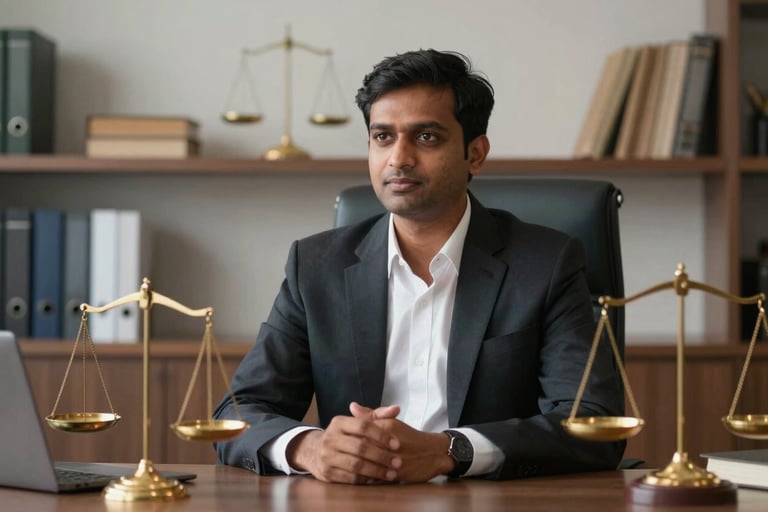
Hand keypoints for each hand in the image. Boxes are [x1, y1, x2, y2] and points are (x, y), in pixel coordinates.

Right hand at [286, 405, 401, 484]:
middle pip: (360, 447)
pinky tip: (378, 480)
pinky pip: (350, 478)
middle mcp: (330, 438)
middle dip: (382, 456)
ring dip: (377, 470)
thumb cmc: (345, 436)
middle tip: (398, 462)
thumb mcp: (357, 423)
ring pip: (356, 465)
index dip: (381, 435)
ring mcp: (326, 456)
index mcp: (339, 422)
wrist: (315, 452)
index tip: (397, 444)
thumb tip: (396, 409)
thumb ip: (378, 416)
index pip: (363, 426)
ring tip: (392, 473)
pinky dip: (366, 480)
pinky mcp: (327, 473)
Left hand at [350, 404, 453, 482]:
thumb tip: (352, 406)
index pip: (360, 431)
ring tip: (352, 466)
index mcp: (388, 426)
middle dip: (352, 453)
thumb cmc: (409, 437)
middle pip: (361, 448)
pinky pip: (375, 477)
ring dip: (358, 466)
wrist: (433, 453)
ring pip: (367, 464)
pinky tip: (362, 476)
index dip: (351, 437)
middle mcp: (390, 442)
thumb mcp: (392, 422)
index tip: (347, 441)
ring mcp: (394, 459)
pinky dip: (367, 477)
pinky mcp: (397, 474)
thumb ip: (370, 416)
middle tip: (345, 455)